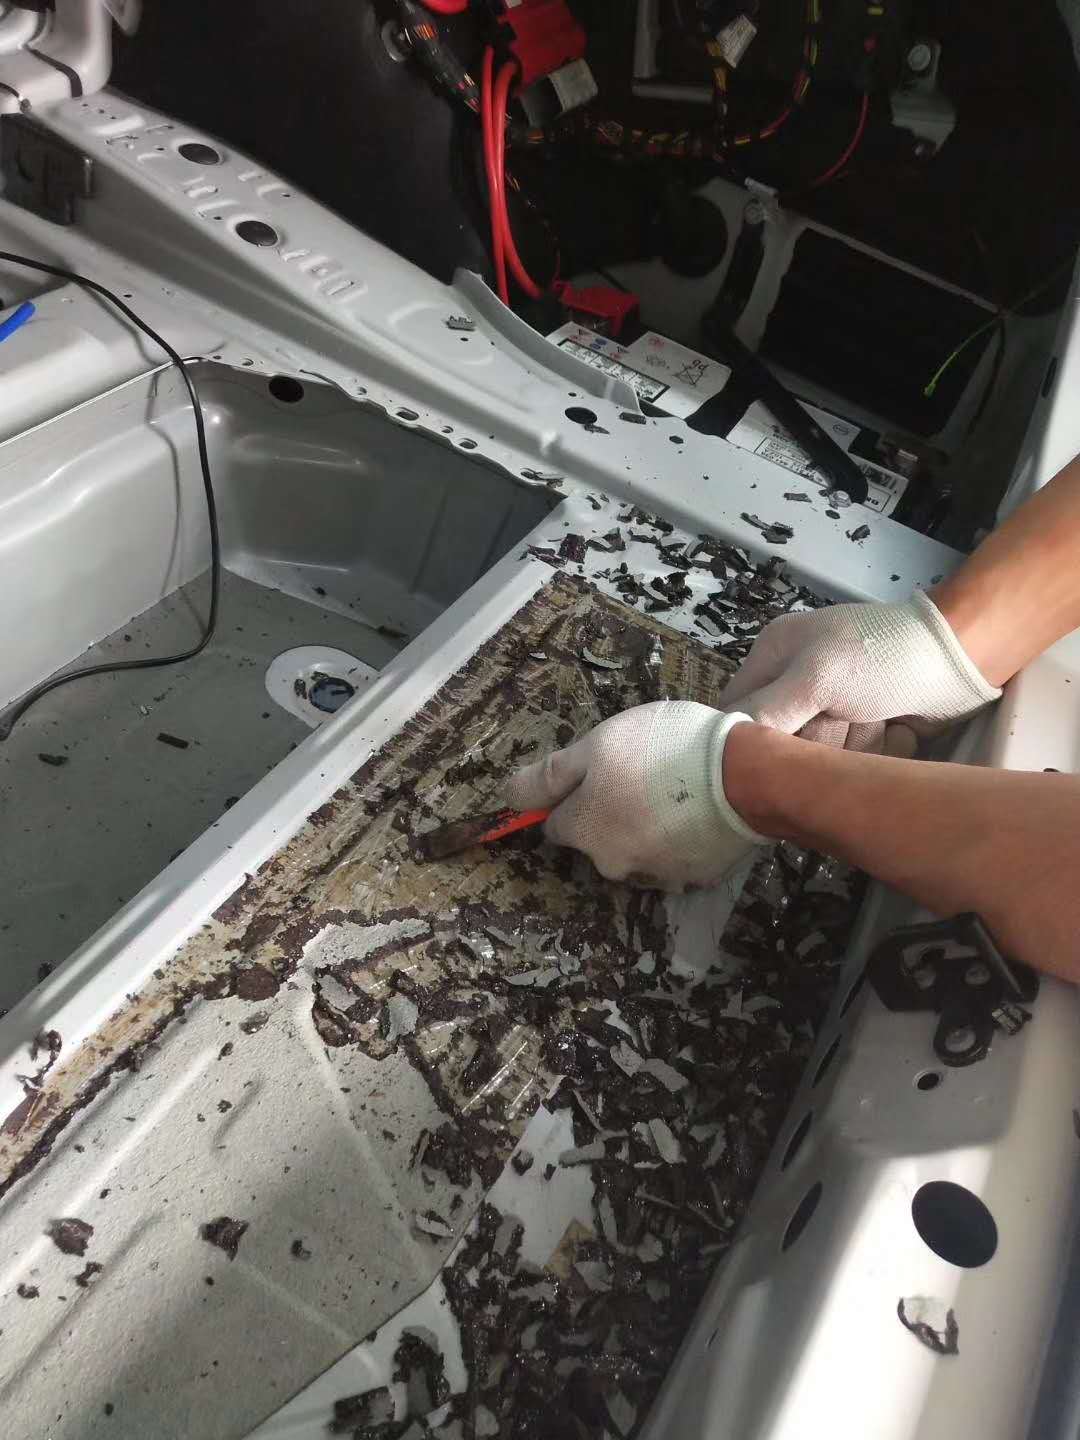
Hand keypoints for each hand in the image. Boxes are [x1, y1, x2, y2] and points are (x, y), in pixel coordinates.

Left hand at [504, 701, 764, 891]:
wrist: (747, 776)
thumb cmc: (665, 750)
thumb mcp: (597, 745)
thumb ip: (549, 775)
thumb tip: (508, 796)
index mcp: (583, 831)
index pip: (555, 824)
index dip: (572, 796)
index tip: (597, 772)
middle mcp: (612, 864)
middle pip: (596, 840)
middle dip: (610, 814)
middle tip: (643, 773)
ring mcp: (655, 876)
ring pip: (636, 850)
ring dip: (645, 828)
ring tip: (676, 789)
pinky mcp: (695, 878)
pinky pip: (675, 857)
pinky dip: (680, 839)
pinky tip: (699, 809)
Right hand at [721, 591, 1000, 753]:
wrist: (964, 657)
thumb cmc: (885, 655)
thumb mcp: (818, 676)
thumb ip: (769, 710)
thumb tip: (725, 746)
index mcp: (776, 654)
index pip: (736, 708)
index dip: (748, 737)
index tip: (769, 756)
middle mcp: (799, 682)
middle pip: (782, 742)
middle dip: (820, 737)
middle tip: (847, 715)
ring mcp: (835, 707)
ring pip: (820, 756)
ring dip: (853, 745)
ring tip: (878, 717)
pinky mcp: (865, 729)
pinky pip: (853, 760)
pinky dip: (878, 749)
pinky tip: (895, 726)